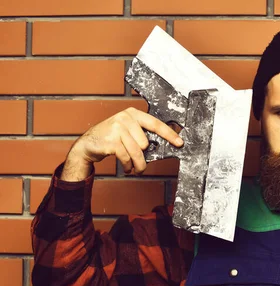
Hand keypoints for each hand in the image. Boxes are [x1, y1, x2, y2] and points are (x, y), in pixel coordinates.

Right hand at [61, 108, 182, 180]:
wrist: (89, 144)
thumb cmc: (113, 139)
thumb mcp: (129, 132)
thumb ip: (143, 135)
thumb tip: (164, 145)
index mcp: (134, 114)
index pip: (156, 124)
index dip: (169, 134)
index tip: (180, 143)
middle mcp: (125, 118)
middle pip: (146, 143)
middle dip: (143, 157)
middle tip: (139, 162)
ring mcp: (117, 128)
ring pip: (137, 152)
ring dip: (137, 164)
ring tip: (135, 168)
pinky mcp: (111, 140)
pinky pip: (126, 157)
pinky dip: (128, 166)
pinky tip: (126, 168)